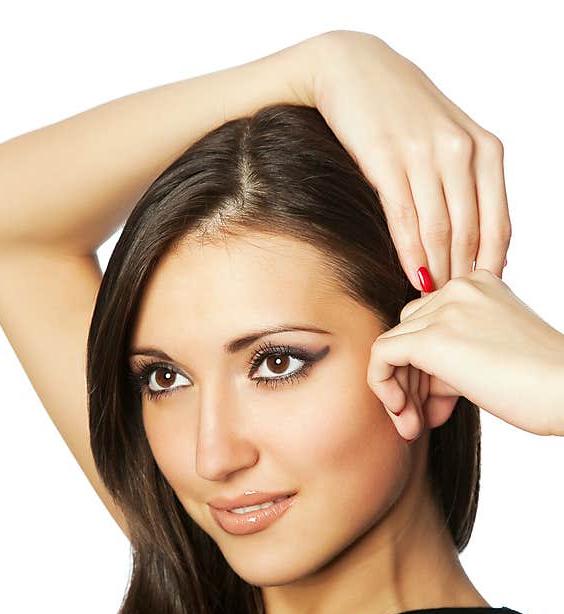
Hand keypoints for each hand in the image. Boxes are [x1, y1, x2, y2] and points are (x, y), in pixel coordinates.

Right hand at [311, 31, 511, 291]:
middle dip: (461, 276)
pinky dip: (410, 252)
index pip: (499, 223)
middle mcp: (461, 151)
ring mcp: (424, 155)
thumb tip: (471, 235)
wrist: (350, 70)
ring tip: (429, 299)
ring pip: (439, 230)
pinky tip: (410, 274)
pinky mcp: (386, 160)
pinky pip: (405, 217)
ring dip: (436, 271)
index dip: (489, 266)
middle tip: (450, 308)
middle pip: (469, 233)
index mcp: (484, 149)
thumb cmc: (397, 107)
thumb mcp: (445, 136)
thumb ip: (464, 178)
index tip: (477, 294)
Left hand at [367, 269, 563, 438]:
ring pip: (391, 346)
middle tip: (422, 419)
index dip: (424, 368)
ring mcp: (444, 310)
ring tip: (414, 426)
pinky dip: (383, 387)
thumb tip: (405, 387)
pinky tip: (405, 414)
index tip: (439, 404)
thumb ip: (447, 359)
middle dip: (410, 381)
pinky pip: (381, 356)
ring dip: (398, 391)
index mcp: (476, 284)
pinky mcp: (432, 339)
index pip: (426, 320)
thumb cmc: (539, 384)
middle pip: (406, 332)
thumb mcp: (487, 356)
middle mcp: (458, 288)